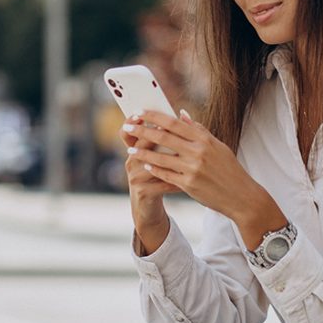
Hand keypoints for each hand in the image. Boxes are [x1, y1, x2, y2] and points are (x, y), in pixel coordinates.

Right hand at [120, 115, 178, 253]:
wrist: (147, 208)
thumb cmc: (155, 178)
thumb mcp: (156, 158)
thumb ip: (166, 137)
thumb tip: (182, 114)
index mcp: (135, 151)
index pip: (132, 132)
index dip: (139, 122)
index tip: (156, 114)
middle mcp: (131, 162)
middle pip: (141, 145)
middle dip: (156, 136)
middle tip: (170, 129)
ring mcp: (135, 178)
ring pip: (153, 164)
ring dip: (170, 158)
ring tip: (184, 153)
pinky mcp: (143, 192)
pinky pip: (163, 184)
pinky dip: (178, 179)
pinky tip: (191, 177)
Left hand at [125, 110, 285, 247]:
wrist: (241, 196)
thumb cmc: (229, 169)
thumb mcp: (217, 146)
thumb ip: (198, 130)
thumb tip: (180, 114)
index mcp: (204, 139)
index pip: (174, 123)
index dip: (155, 116)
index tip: (140, 112)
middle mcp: (198, 152)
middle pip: (163, 137)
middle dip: (142, 131)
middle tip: (126, 126)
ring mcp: (192, 169)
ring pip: (160, 157)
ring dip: (142, 151)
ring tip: (129, 147)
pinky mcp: (188, 185)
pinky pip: (165, 175)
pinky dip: (152, 169)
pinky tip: (143, 164)